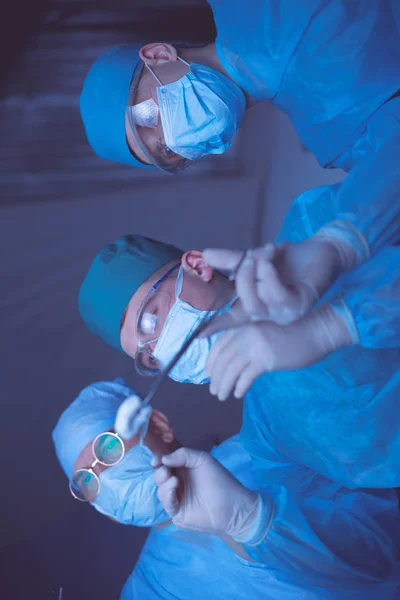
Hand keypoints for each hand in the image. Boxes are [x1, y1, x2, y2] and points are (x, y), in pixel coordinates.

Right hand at [152, 448, 261, 540]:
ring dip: (164, 485)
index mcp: (184, 469)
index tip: (155, 461)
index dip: (158, 461)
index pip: (165, 464)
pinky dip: (167, 497)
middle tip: (166, 472)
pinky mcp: (178, 513)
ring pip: (160, 491)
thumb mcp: (203, 459)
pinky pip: (167, 505)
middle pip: (159, 477)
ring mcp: (178, 498)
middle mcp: (179, 483)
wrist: (232, 505)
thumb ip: (183, 454)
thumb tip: (164, 459)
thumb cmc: (220, 480)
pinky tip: (173, 491)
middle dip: (160, 473)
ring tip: (174, 481)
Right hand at [202, 239, 344, 335]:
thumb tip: (204, 254)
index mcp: (257, 304)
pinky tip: (271, 259)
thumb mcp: (255, 257)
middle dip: (240, 280)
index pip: (232, 318)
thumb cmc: (288, 258)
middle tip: (247, 257)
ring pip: (257, 304)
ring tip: (264, 254)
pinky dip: (269, 275)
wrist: (321, 250)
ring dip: (254, 275)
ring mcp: (284, 313)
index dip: (215, 326)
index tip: (197, 335)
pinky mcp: (299, 305)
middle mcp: (269, 313)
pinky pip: (276, 296)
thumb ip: (231, 260)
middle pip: (243, 308)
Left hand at [205, 303, 352, 399]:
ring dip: (224, 384)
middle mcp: (246, 334)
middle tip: (214, 391)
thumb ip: (248, 342)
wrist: (315, 332)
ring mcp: (256, 345)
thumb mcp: (264, 333)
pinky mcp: (267, 358)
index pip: (220, 344)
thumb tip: (232, 363)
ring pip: (232, 368)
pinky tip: (238, 394)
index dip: (211, 361)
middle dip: (216, 376)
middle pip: (223, 358)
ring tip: (222, 396)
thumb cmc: (292, 334)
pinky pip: (247, 376)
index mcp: (244, 326)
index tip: (208, 374)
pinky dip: (240, 386)